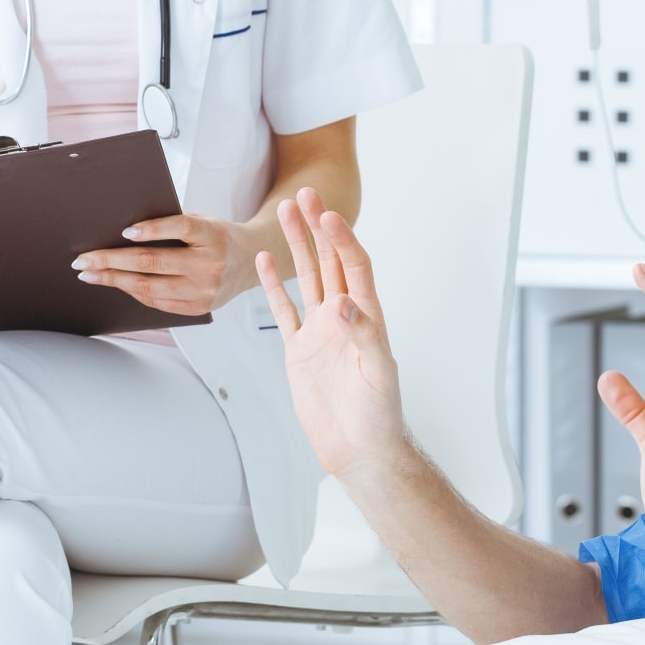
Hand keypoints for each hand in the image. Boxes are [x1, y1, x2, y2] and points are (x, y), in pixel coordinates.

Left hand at [73, 212, 257, 316]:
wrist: (253, 261)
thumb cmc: (218, 236)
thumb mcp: (204, 221)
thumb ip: (174, 224)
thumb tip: (124, 231)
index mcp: (213, 234)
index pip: (181, 227)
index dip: (152, 229)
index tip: (124, 231)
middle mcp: (210, 264)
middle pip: (153, 262)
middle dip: (112, 260)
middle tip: (83, 259)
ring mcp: (205, 290)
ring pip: (150, 286)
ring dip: (115, 280)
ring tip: (90, 274)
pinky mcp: (199, 307)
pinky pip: (158, 302)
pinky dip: (133, 291)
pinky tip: (116, 283)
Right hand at [256, 187, 407, 481]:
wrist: (359, 449)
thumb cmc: (379, 415)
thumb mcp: (378, 375)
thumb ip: (365, 337)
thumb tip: (345, 305)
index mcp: (367, 317)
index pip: (355, 267)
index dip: (343, 239)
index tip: (327, 214)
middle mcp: (343, 317)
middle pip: (330, 261)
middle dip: (317, 228)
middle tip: (303, 195)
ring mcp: (320, 331)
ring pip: (307, 278)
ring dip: (296, 246)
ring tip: (284, 213)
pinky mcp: (299, 350)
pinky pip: (284, 310)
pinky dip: (274, 285)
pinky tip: (265, 262)